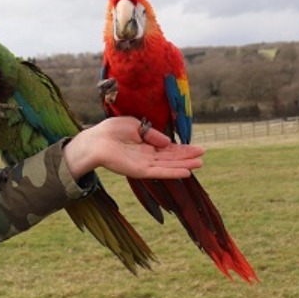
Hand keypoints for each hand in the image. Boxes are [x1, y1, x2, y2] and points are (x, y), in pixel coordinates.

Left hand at [63, 116, 203, 179]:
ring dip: (184, 165)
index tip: (197, 149)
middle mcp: (147, 156)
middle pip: (172, 157)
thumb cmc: (111, 130)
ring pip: (169, 166)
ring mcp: (144, 164)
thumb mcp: (136, 126)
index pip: (168, 149)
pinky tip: (185, 172)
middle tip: (203, 155)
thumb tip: (168, 141)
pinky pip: (160, 172)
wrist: (95, 140)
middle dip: (187, 156)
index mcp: (146, 145)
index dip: (183, 149)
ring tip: (199, 164)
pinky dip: (173, 172)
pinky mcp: (140, 171)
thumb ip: (152, 134)